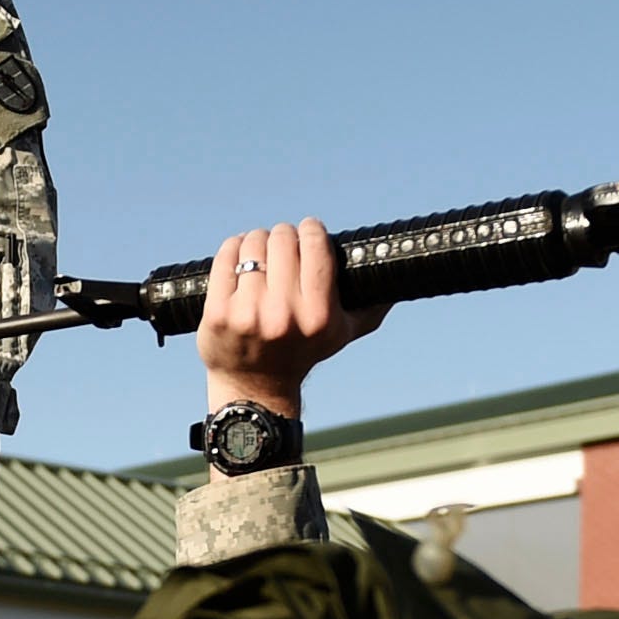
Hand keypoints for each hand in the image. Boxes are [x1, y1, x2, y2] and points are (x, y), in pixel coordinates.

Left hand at [200, 219, 382, 417]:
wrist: (255, 387)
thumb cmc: (302, 352)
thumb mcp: (343, 335)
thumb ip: (372, 306)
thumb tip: (400, 278)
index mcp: (318, 315)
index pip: (314, 245)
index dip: (311, 230)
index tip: (308, 232)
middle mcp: (284, 314)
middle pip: (282, 239)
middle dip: (283, 235)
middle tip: (282, 245)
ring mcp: (248, 314)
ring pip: (252, 243)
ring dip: (256, 240)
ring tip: (260, 251)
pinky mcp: (218, 313)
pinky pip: (225, 257)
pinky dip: (231, 248)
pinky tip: (238, 255)